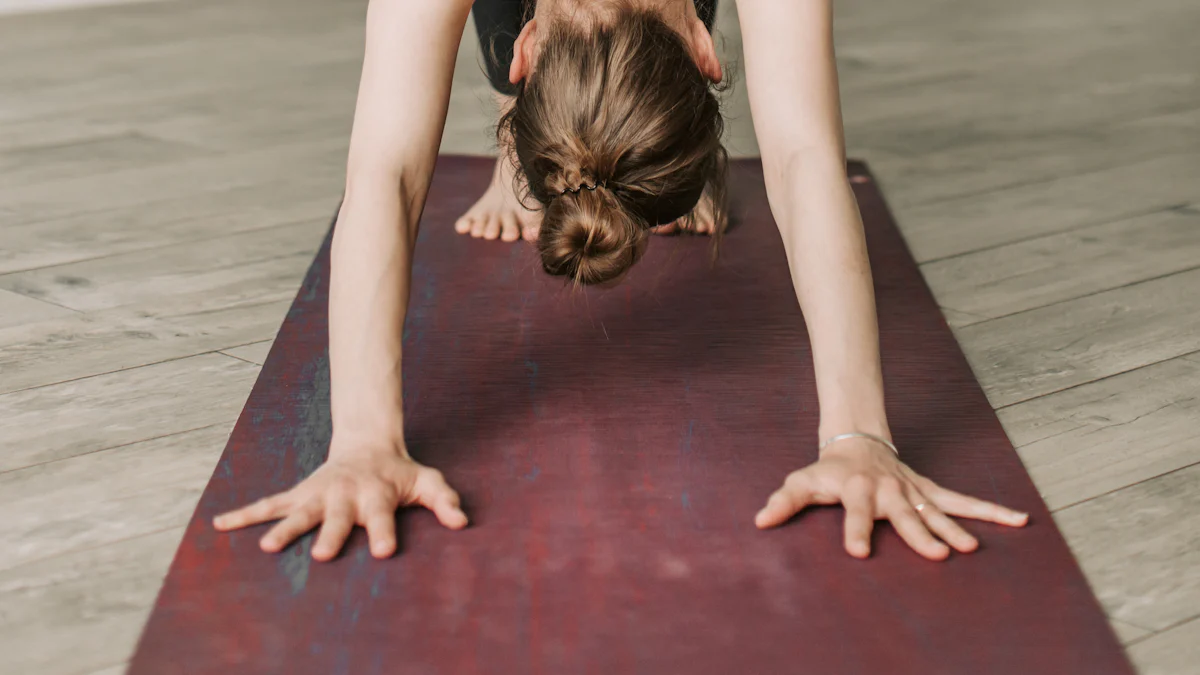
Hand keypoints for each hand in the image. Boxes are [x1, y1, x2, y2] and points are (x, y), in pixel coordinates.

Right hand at [212, 439, 466, 560]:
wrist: (368, 444)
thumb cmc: (400, 473)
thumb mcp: (428, 481)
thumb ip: (444, 500)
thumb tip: (462, 522)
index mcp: (376, 494)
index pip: (382, 516)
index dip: (384, 533)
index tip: (382, 552)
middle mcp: (344, 495)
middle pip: (336, 518)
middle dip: (331, 536)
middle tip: (322, 556)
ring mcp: (318, 494)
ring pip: (297, 512)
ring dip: (283, 529)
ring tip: (266, 547)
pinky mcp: (300, 494)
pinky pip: (269, 504)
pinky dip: (244, 514)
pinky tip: (220, 524)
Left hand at [754, 437, 1028, 560]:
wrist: (857, 441)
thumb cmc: (828, 471)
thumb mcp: (802, 482)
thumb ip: (784, 502)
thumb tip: (760, 521)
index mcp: (856, 488)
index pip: (855, 512)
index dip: (855, 531)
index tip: (858, 553)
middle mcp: (889, 489)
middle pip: (904, 514)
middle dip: (919, 535)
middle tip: (937, 557)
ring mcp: (912, 490)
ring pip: (937, 509)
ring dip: (955, 528)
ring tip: (972, 549)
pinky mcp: (929, 490)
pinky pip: (962, 501)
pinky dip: (990, 510)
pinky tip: (1018, 520)